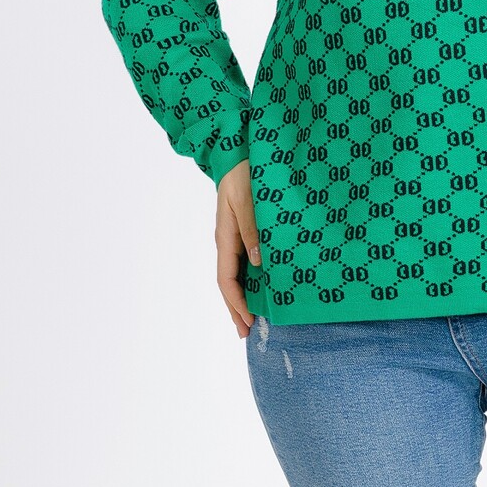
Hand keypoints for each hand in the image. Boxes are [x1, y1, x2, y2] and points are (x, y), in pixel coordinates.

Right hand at [215, 159, 260, 337]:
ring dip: (244, 297)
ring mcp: (235, 236)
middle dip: (237, 309)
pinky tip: (262, 286)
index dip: (236, 303)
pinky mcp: (244, 230)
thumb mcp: (248, 200)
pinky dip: (251, 279)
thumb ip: (253, 229)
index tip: (248, 322)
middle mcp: (228, 241)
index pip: (227, 279)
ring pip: (237, 274)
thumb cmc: (244, 173)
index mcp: (225, 237)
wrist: (239, 152)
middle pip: (229, 283)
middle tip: (248, 334)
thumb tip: (258, 262)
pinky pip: (245, 260)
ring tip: (253, 319)